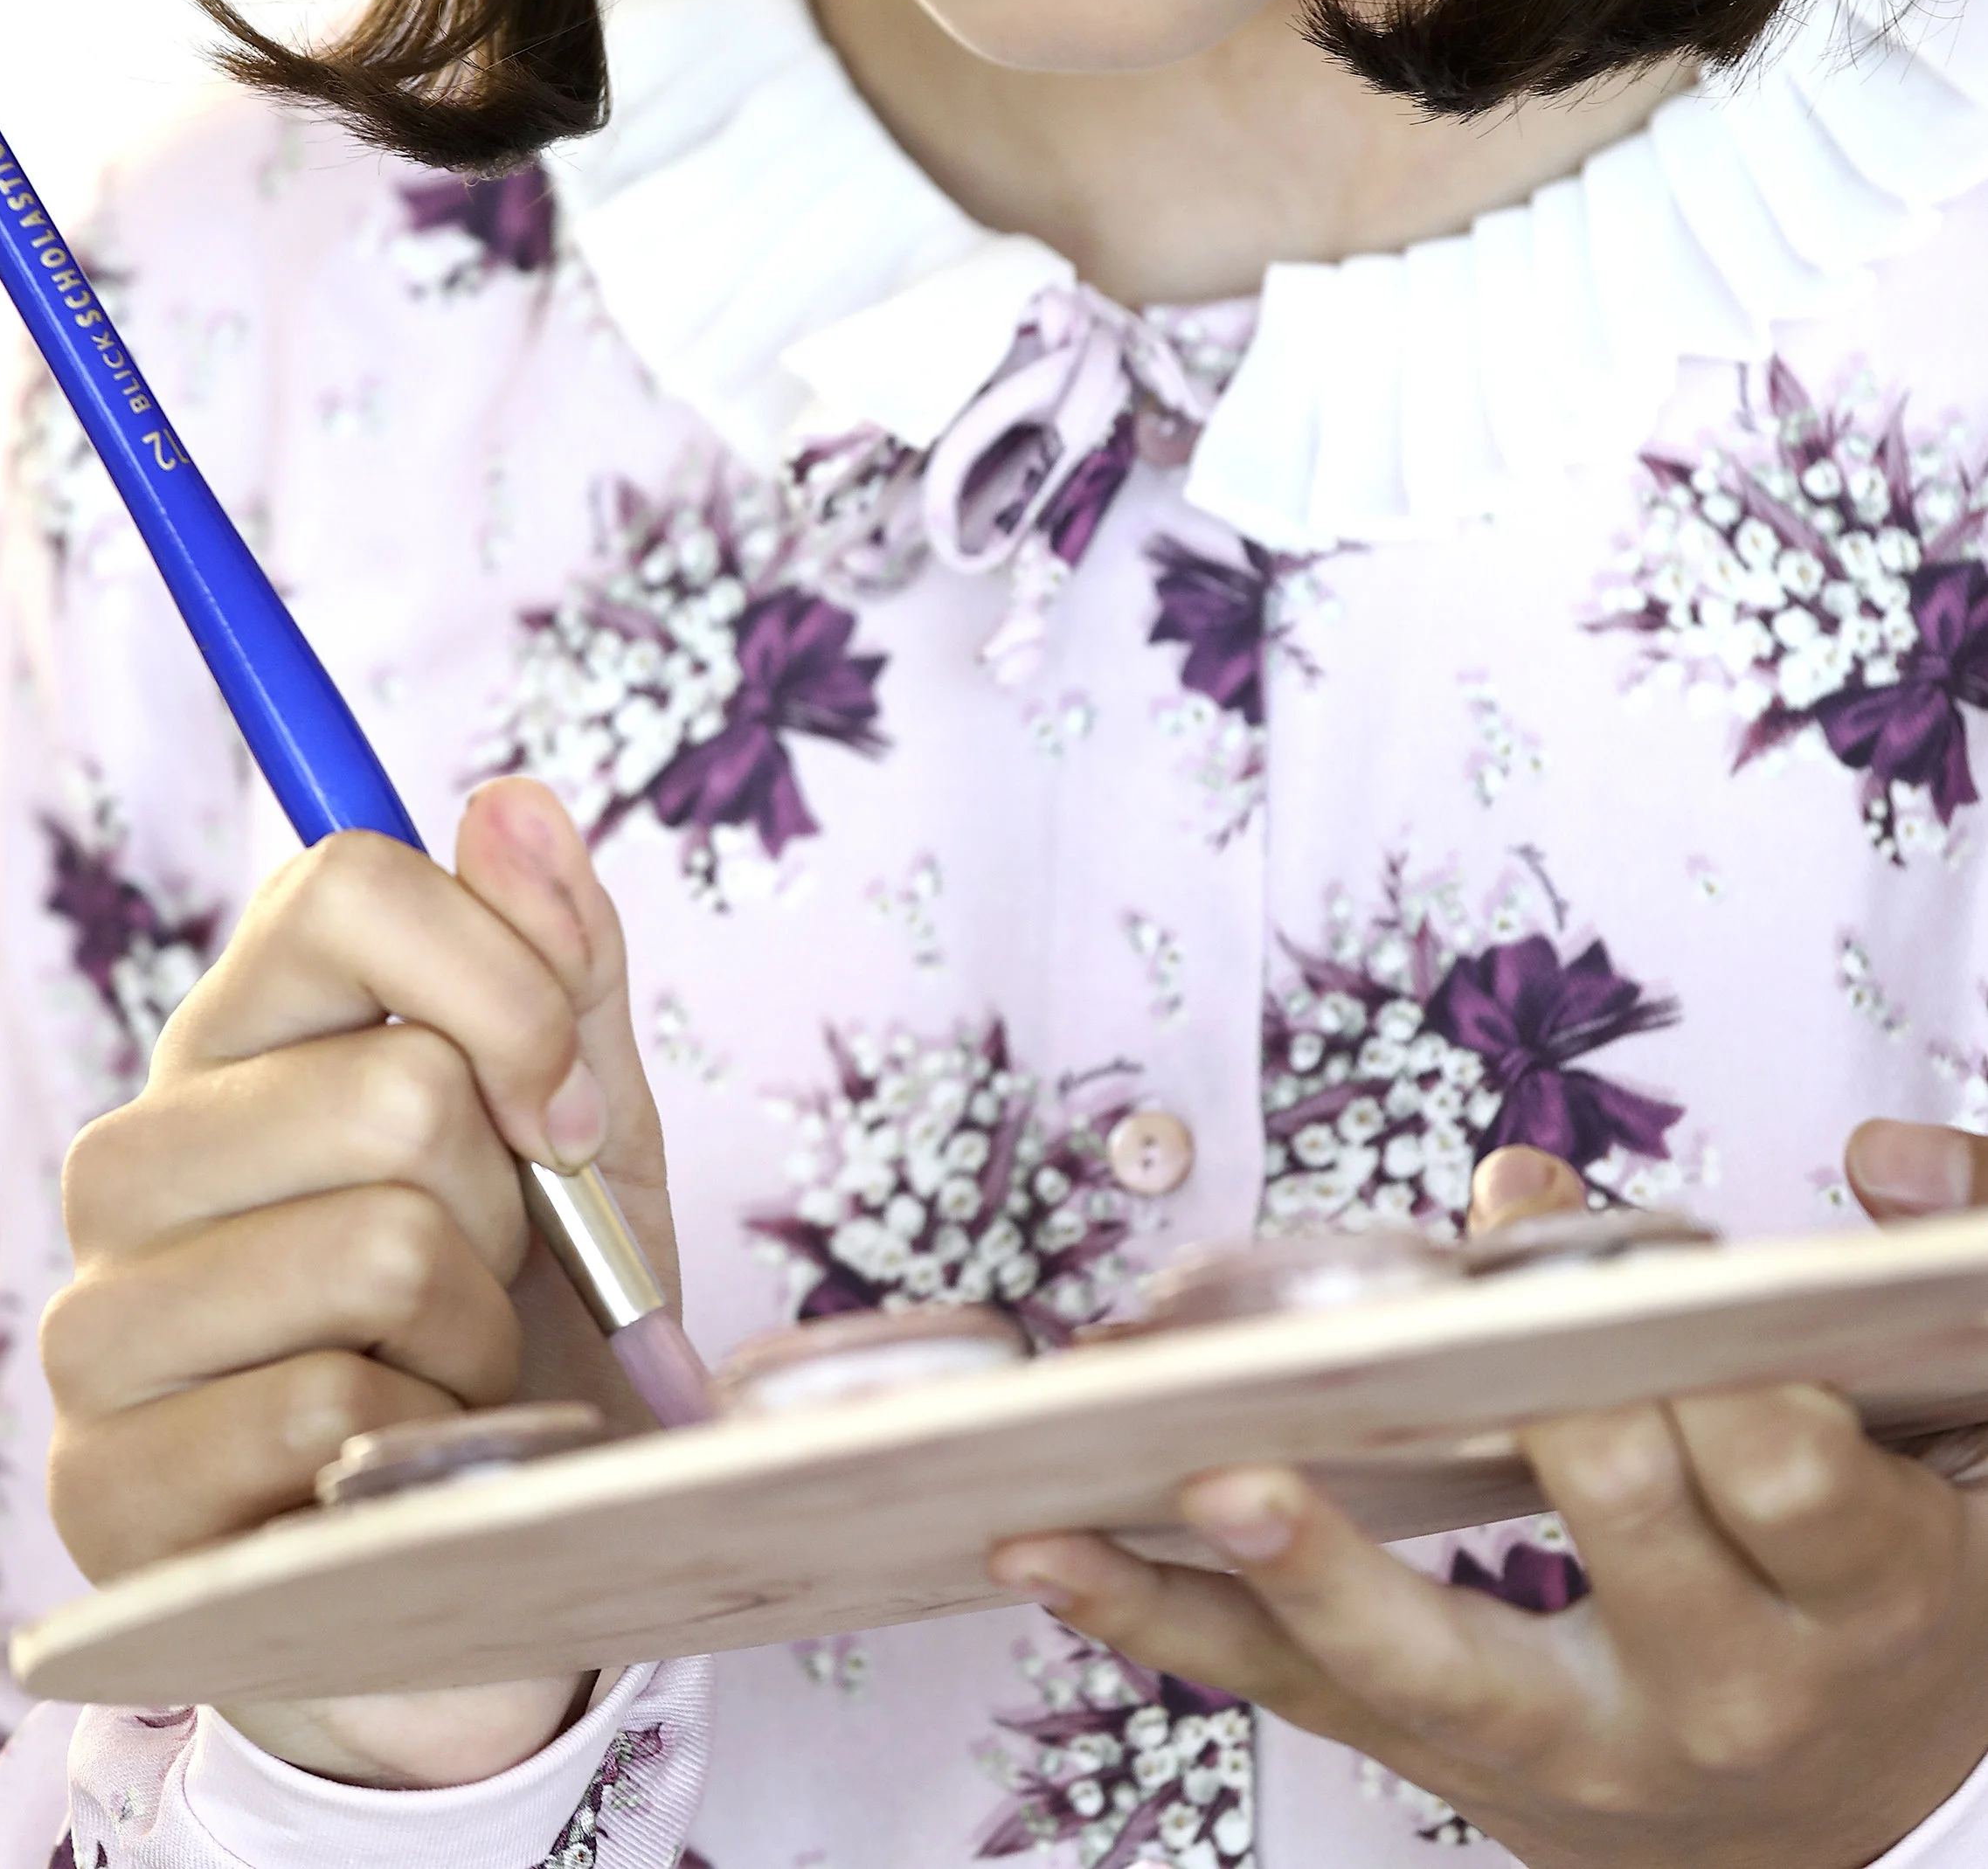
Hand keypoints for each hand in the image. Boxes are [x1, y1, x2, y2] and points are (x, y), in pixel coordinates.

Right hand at [43, 778, 674, 1789]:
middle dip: (509, 1202)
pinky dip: (422, 1444)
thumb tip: (511, 798)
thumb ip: (557, 962)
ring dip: (477, 1333)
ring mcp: (100, 1321)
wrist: (489, 1559)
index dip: (504, 983)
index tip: (572, 1107)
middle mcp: (135, 1156)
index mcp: (241, 1035)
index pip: (341, 885)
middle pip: (396, 1089)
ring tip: (453, 1369)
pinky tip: (395, 1465)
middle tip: (497, 1272)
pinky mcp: (103, 1486)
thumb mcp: (584, 1129)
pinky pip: (330, 1409)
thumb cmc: (531, 1315)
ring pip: (377, 1252)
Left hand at [990, 1145, 1987, 1867]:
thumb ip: (1960, 1261)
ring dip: (1295, 1561)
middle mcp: (1728, 1690)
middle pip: (1617, 1523)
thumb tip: (1871, 1159)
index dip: (1693, 1352)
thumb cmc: (1906, 1587)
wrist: (1871, 1822)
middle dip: (1533, 1394)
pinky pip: (1307, 1702)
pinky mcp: (1463, 1773)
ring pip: (1427, 1659)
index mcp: (1863, 1586)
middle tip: (1448, 1301)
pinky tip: (1065, 1554)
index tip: (1623, 1253)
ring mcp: (1582, 1757)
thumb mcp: (1972, 1427)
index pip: (1780, 1467)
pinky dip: (1178, 1626)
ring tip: (1194, 1467)